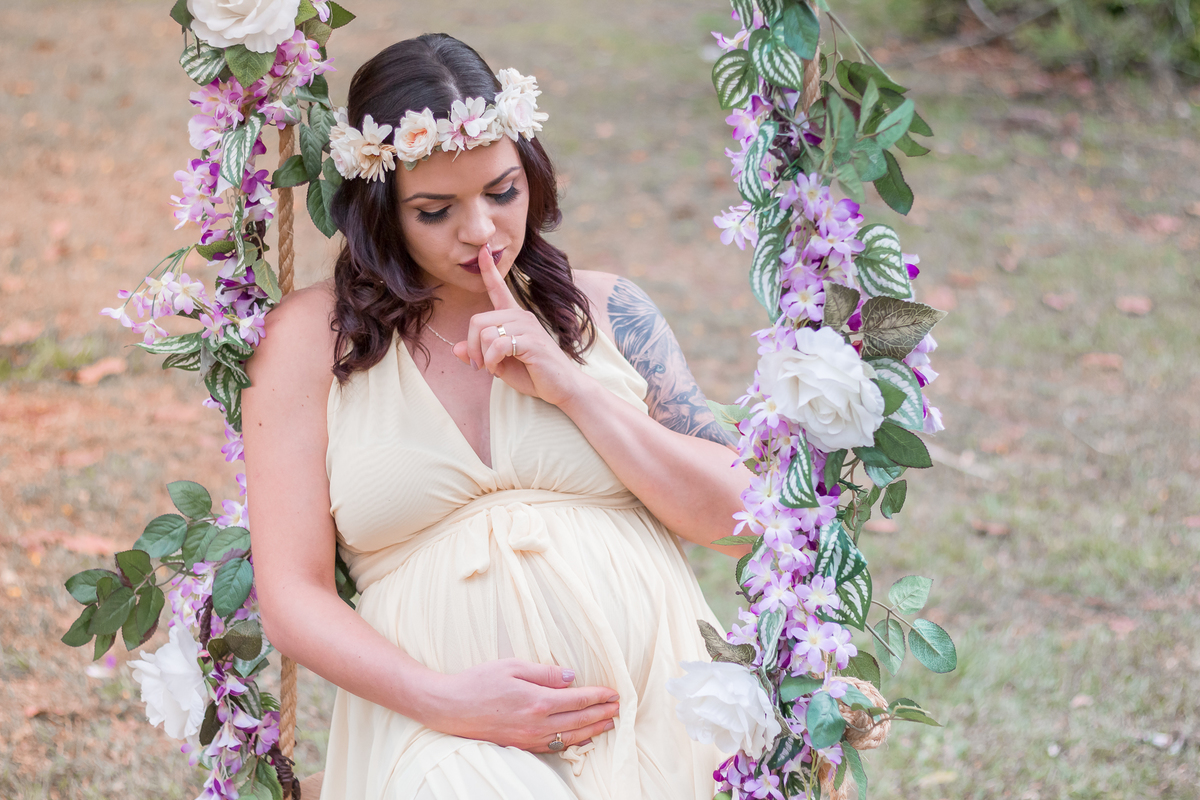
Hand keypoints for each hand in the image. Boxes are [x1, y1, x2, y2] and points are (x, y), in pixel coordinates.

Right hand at [422, 658, 619, 752]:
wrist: (450, 708)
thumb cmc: (478, 682)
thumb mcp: (512, 666)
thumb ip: (544, 672)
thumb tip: (571, 677)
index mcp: (537, 701)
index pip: (578, 699)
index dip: (599, 696)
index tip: (613, 692)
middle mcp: (536, 724)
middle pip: (579, 720)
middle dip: (602, 713)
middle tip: (619, 708)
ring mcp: (529, 738)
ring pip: (570, 737)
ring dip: (592, 730)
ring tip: (608, 723)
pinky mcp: (521, 745)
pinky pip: (554, 747)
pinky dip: (572, 742)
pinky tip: (581, 738)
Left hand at [451, 244, 588, 406]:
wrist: (563, 388)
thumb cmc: (534, 375)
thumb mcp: (499, 365)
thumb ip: (479, 355)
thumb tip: (455, 348)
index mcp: (514, 318)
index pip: (498, 289)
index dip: (488, 270)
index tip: (482, 250)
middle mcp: (522, 316)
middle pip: (478, 320)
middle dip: (470, 346)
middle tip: (477, 365)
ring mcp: (528, 327)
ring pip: (486, 333)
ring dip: (482, 356)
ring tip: (491, 368)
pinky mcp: (532, 341)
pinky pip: (498, 344)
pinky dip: (491, 360)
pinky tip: (497, 369)